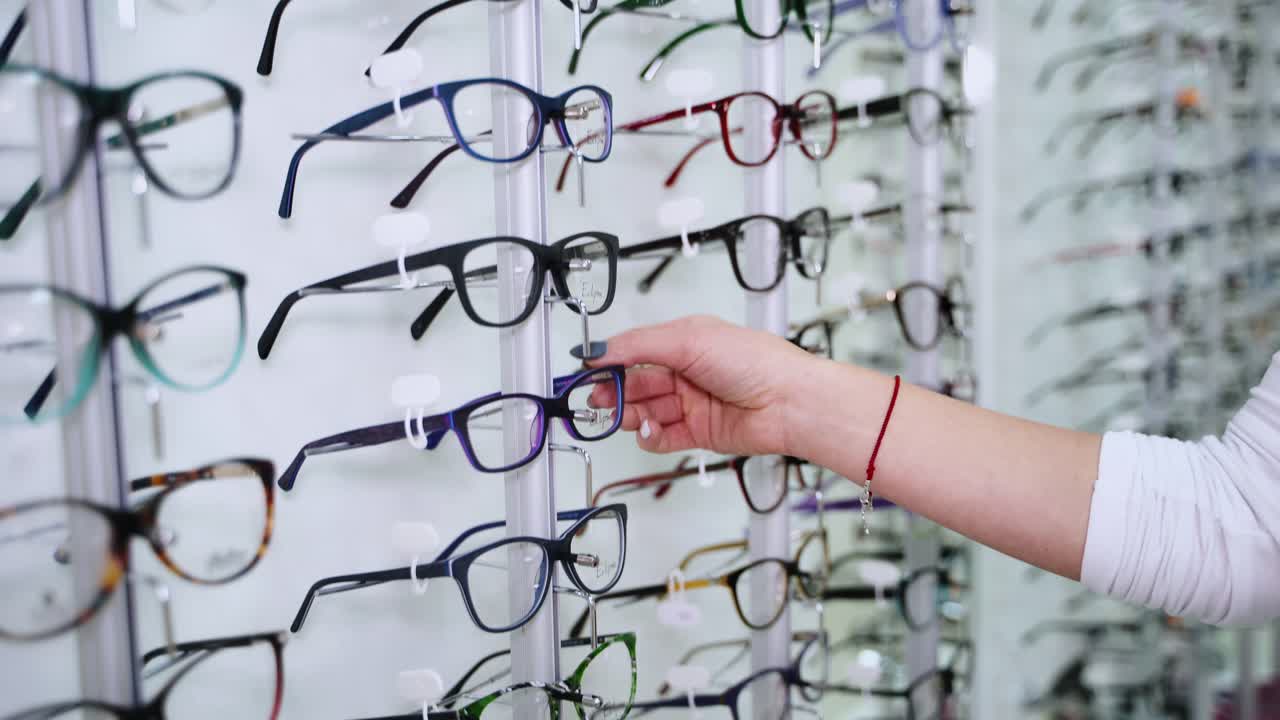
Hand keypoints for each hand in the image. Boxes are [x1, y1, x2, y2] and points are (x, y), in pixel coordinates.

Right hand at [587, 315, 817, 456]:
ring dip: (630, 414)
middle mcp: (687, 372)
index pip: (634, 350)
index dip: (609, 360)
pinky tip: (648, 431)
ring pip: (645, 411)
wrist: (789, 402)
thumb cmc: (754, 361)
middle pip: (636, 383)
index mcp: (684, 341)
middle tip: (598, 397)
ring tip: (625, 415)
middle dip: (614, 390)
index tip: (586, 368)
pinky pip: (662, 437)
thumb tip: (599, 348)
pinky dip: (650, 436)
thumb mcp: (688, 339)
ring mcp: (692, 403)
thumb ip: (638, 345)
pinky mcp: (699, 433)